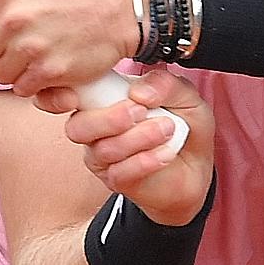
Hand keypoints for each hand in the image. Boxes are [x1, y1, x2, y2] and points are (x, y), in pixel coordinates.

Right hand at [39, 70, 214, 225]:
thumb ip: (165, 84)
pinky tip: (166, 153)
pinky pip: (120, 172)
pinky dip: (146, 161)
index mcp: (103, 99)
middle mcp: (95, 127)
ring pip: (103, 150)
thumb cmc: (183, 125)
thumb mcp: (185, 96)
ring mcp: (103, 156)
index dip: (67, 93)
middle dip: (108, 119)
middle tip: (140, 111)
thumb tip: (138, 91)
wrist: (197, 167)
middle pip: (78, 127)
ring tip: (166, 129)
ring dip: (137, 138)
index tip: (96, 88)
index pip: (70, 94)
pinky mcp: (116, 180)